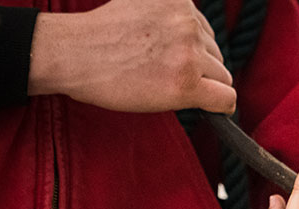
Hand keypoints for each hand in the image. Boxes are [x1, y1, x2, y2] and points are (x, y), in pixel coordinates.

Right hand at [29, 0, 235, 112]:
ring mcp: (189, 52)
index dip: (192, 49)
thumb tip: (197, 39)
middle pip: (215, 54)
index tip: (174, 60)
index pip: (205, 29)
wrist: (74, 54)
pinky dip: (222, 105)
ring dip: (202, 85)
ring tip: (166, 86)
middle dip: (198, 67)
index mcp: (179, 0)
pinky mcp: (187, 82)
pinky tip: (211, 107)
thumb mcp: (142, 6)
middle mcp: (188, 21)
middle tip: (164, 76)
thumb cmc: (100, 35)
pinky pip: (225, 98)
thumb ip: (171, 16)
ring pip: (221, 76)